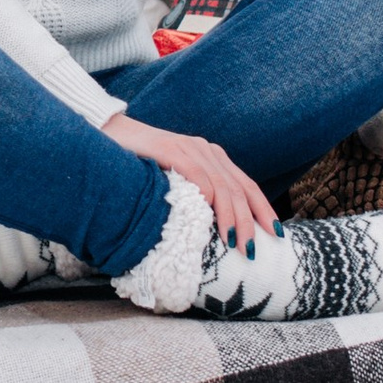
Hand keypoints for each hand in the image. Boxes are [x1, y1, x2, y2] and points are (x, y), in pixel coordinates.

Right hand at [104, 114, 279, 253]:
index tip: (275, 234)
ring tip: (235, 242)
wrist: (106, 132)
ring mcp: (190, 148)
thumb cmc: (138, 163)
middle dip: (251, 220)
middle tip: (253, 250)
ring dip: (231, 217)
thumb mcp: (173, 181)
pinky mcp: (171, 149)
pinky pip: (197, 175)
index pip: (246, 185)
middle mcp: (206, 150)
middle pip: (239, 188)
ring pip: (222, 186)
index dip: (262, 209)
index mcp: (211, 157)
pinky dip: (208, 197)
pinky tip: (211, 218)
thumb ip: (193, 195)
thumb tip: (208, 231)